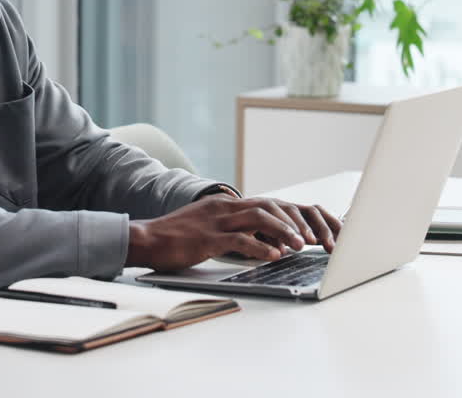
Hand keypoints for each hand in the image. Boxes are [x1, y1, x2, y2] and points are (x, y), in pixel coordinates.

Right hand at [125, 194, 341, 271]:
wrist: (146, 239)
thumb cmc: (178, 238)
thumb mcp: (212, 229)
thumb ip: (239, 232)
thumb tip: (270, 244)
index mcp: (227, 204)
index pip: (269, 204)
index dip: (293, 216)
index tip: (312, 232)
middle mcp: (225, 207)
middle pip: (270, 206)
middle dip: (296, 222)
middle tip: (314, 239)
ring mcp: (216, 221)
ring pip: (259, 218)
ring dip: (284, 231)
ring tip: (301, 246)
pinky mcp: (207, 238)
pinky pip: (239, 240)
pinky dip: (260, 248)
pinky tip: (274, 257)